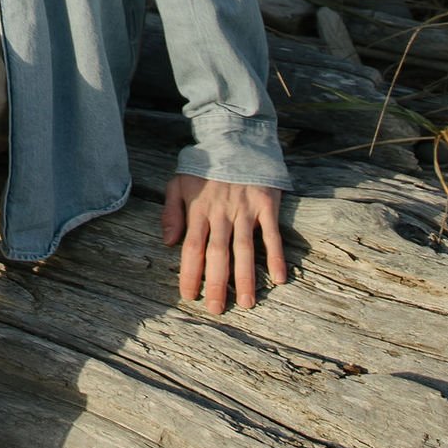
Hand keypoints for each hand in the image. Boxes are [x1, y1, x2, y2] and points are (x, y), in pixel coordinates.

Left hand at [162, 175, 288, 314]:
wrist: (235, 139)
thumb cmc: (205, 167)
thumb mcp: (179, 183)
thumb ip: (172, 212)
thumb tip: (168, 242)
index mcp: (199, 210)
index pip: (192, 246)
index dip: (190, 272)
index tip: (189, 295)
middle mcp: (221, 213)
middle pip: (217, 253)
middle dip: (216, 282)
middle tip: (216, 308)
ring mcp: (245, 210)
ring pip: (244, 248)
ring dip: (245, 277)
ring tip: (246, 303)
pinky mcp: (266, 205)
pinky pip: (272, 235)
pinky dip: (275, 256)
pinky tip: (278, 278)